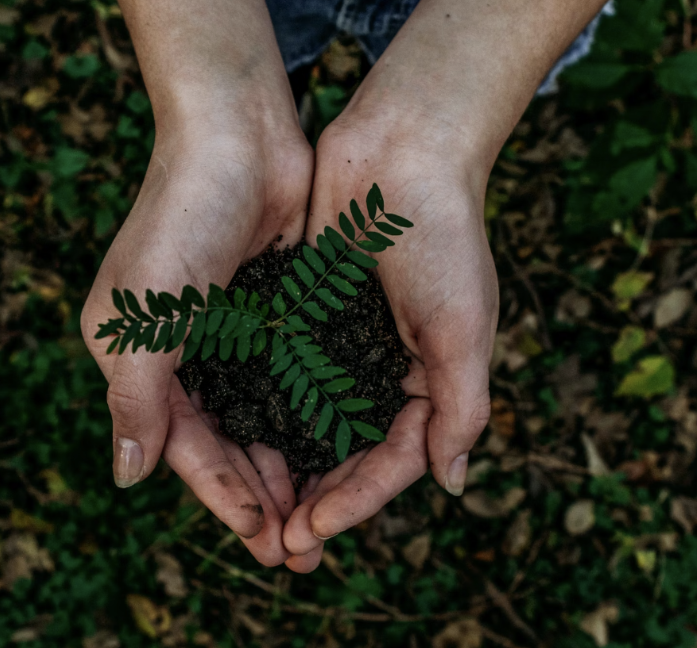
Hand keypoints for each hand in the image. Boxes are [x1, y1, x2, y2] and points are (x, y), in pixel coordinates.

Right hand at [81, 113, 312, 566]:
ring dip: (288, 467)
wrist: (238, 131)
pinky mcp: (272, 310)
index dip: (222, 495)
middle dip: (259, 496)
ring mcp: (229, 332)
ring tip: (322, 516)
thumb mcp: (145, 315)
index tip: (263, 538)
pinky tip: (338, 450)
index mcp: (137, 356)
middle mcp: (180, 351)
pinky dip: (309, 417)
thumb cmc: (181, 216)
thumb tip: (127, 477)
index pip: (182, 445)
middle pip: (224, 442)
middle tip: (300, 550)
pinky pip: (290, 379)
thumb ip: (136, 398)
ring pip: (261, 418)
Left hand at [281, 115, 499, 568]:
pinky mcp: (304, 315)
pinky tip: (233, 440)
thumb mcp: (463, 327)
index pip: (392, 461)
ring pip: (308, 424)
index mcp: (429, 381)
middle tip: (278, 545)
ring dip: (285, 469)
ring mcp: (341, 345)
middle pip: (347, 455)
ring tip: (253, 512)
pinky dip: (262, 410)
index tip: (313, 529)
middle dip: (316, 501)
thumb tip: (451, 485)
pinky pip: (281, 375)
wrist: (401, 149)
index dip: (355, 501)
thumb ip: (461, 407)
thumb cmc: (443, 236)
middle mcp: (384, 371)